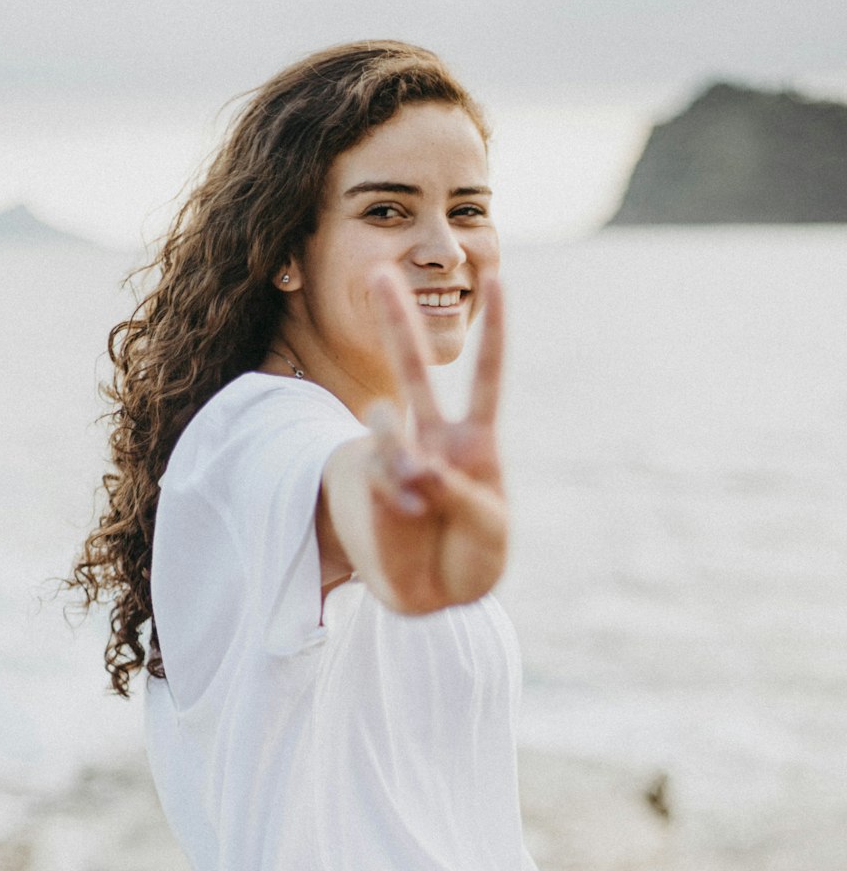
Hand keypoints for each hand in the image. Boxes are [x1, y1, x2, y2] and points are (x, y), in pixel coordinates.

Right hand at [363, 267, 507, 612]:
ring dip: (396, 447)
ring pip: (388, 427)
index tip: (497, 278)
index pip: (486, 376)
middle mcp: (432, 440)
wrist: (433, 597)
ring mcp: (398, 462)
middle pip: (414, 371)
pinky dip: (396, 501)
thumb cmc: (471, 557)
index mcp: (474, 441)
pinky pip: (380, 480)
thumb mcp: (487, 527)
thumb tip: (412, 465)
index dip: (494, 330)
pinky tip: (407, 515)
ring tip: (414, 481)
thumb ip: (457, 492)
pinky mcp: (373, 490)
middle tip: (377, 273)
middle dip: (396, 322)